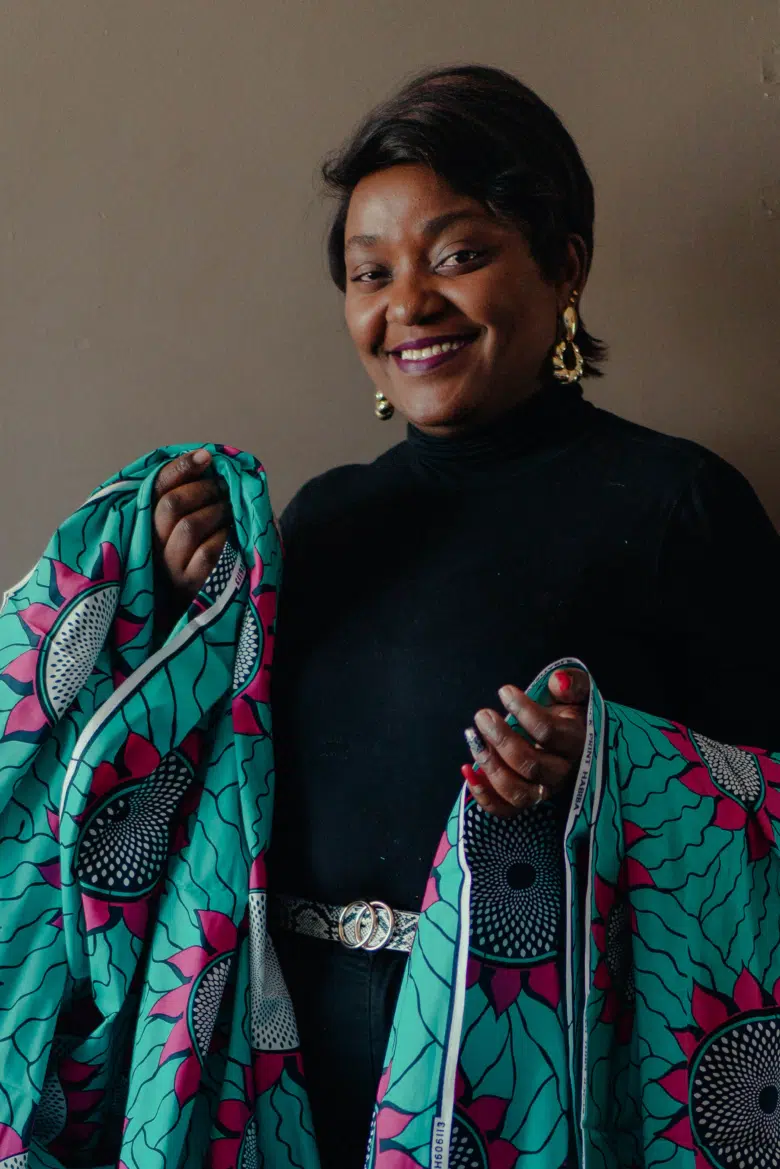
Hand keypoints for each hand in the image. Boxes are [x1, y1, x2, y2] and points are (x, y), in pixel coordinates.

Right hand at [153, 449, 232, 602]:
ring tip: (229, 512)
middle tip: (222, 490)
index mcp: (153, 521)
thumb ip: (196, 491)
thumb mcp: (201, 516)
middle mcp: (155, 544)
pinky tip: (232, 538)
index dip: (180, 468)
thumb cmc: (213, 548)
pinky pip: (208, 551)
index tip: (206, 457)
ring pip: (188, 527)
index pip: (157, 488)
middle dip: (202, 491)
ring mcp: (172, 566)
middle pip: (170, 506)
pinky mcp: (191, 583)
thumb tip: (206, 457)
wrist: (220, 596)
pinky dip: (224, 538)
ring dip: (215, 512)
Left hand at [462, 668, 589, 817]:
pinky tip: (467, 769)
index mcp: (577, 742)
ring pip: (517, 792)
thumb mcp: (576, 692)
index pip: (549, 732)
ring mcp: (545, 791)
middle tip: (482, 715)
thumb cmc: (569, 712)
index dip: (524, 711)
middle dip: (501, 739)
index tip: (504, 691)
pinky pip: (505, 810)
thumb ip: (572, 683)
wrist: (574, 739)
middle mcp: (563, 772)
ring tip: (473, 738)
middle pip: (531, 765)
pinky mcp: (528, 801)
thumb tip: (558, 681)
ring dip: (490, 766)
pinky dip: (483, 795)